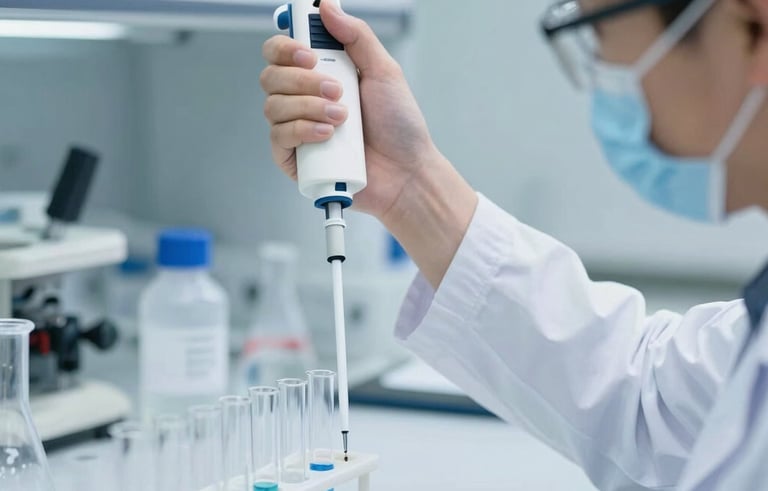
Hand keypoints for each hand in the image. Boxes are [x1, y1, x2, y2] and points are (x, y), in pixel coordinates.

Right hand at [260, 0, 440, 219]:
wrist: (407, 171)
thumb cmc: (399, 126)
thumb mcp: (384, 71)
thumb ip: (356, 35)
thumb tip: (327, 5)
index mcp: (320, 75)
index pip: (281, 53)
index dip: (285, 47)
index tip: (308, 52)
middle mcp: (303, 100)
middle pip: (270, 76)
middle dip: (301, 80)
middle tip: (336, 89)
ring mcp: (297, 130)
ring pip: (273, 106)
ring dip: (308, 107)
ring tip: (342, 118)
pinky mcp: (295, 160)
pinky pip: (278, 138)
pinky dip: (301, 131)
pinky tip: (327, 135)